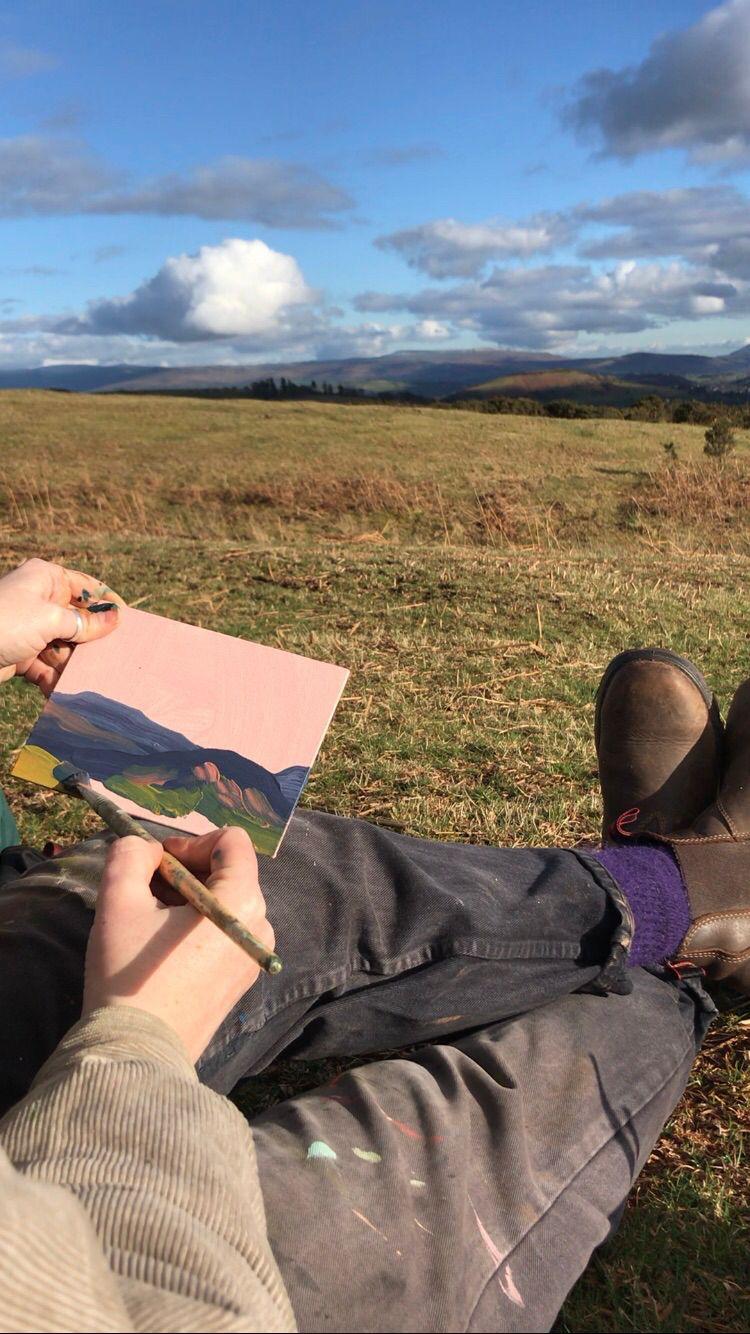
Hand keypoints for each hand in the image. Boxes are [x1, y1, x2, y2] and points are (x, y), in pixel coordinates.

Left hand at [0, 557, 122, 694]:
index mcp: (46, 578)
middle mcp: (39, 600)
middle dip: (93, 640)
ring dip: (76, 664)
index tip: (130, 622)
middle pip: (78, 619)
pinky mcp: (21, 654)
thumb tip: (117, 618)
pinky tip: (66, 691)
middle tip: (117, 656)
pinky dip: (56, 679)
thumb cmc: (4, 623)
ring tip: (94, 679)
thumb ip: (85, 622)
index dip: (108, 602)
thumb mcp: (50, 619)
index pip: (86, 586)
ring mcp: (30, 629)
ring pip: (66, 646)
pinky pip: (48, 667)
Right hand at [83, 828, 272, 1062]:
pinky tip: (163, 948)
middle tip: (147, 888)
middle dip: (187, 871)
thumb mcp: (119, 901)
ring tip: (151, 919)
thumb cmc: (130, 972)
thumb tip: (145, 848)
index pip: (232, 842)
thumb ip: (131, 856)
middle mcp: (261, 927)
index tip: (157, 862)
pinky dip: (197, 928)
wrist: (137, 1052)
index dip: (191, 841)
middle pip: (230, 873)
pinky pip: (225, 935)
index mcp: (242, 902)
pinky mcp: (239, 983)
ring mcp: (252, 958)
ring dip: (189, 900)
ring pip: (225, 905)